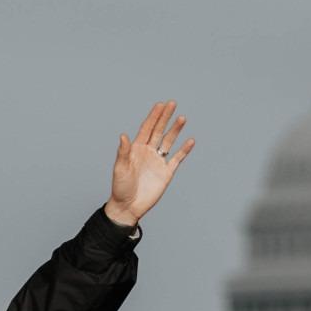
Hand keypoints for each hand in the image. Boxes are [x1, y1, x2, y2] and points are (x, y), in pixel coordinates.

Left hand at [104, 100, 193, 226]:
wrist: (128, 206)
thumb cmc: (120, 188)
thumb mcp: (120, 168)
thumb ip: (123, 152)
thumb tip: (123, 135)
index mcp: (136, 149)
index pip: (147, 128)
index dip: (153, 116)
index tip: (160, 105)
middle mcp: (148, 152)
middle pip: (159, 131)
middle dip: (165, 117)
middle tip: (172, 103)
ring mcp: (158, 161)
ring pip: (169, 141)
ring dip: (175, 130)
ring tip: (182, 118)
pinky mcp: (166, 173)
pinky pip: (177, 159)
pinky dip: (184, 150)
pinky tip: (190, 141)